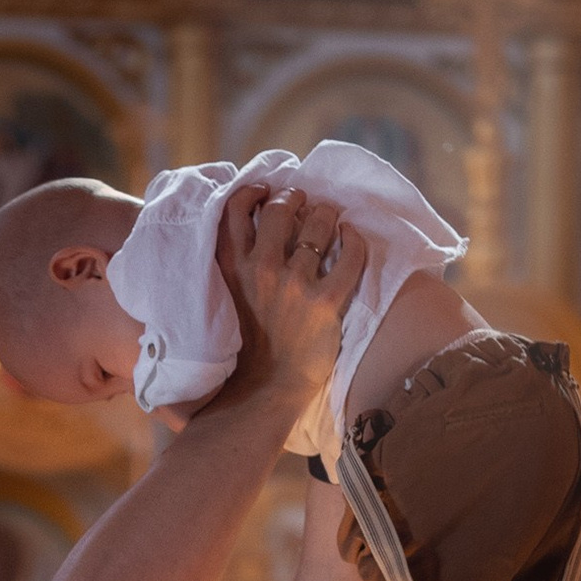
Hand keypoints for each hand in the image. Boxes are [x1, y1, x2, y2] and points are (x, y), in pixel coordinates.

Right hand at [217, 186, 365, 412]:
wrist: (264, 390)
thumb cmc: (247, 345)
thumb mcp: (227, 298)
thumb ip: (236, 264)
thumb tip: (257, 226)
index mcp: (231, 267)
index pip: (235, 207)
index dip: (254, 191)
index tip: (267, 192)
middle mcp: (260, 269)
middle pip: (280, 208)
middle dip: (295, 198)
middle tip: (304, 203)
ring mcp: (293, 285)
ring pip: (317, 224)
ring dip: (326, 214)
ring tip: (331, 219)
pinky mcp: (324, 302)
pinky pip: (348, 255)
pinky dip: (354, 239)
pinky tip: (352, 237)